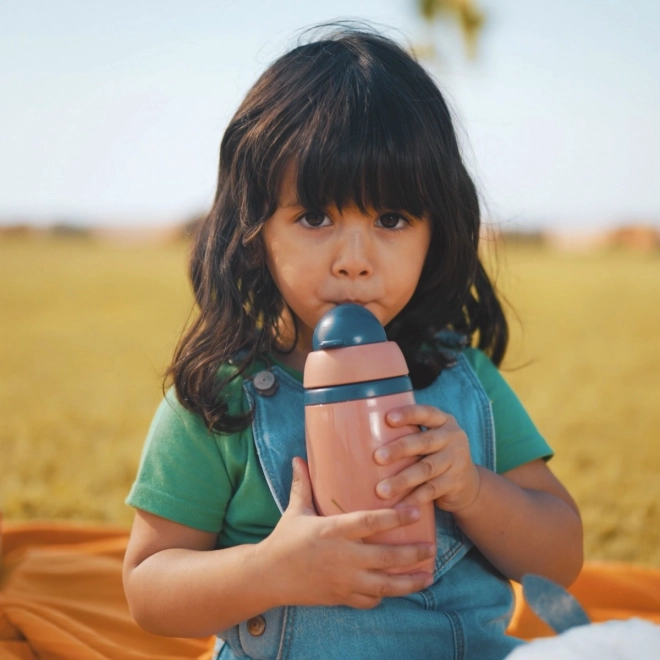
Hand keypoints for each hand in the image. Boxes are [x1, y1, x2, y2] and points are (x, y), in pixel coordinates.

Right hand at [260, 457, 434, 609]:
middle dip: (413, 554)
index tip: (416, 511)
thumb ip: (303, 485)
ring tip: (428, 575)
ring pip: (384, 585)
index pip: (371, 522)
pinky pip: (369, 600)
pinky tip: (395, 589)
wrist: (267, 576)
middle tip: (432, 548)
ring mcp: (343, 580)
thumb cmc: (283, 540)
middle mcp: (342, 557)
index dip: (396, 517)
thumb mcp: (295, 510)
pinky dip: (384, 595)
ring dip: (408, 581)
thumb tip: (299, 457)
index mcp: (333, 531)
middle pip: (386, 556)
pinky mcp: (340, 597)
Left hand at [373, 405, 480, 512]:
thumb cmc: (435, 455)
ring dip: (402, 480)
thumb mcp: (430, 440)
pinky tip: (397, 507)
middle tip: (377, 458)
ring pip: (426, 469)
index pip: (425, 413)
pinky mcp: (456, 482)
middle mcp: (452, 437)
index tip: (388, 419)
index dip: (408, 415)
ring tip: (381, 490)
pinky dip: (413, 499)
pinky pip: (431, 491)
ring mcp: (457, 460)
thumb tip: (364, 435)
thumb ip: (410, 435)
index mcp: (443, 421)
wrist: (469, 484)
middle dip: (399, 449)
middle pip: (424, 442)